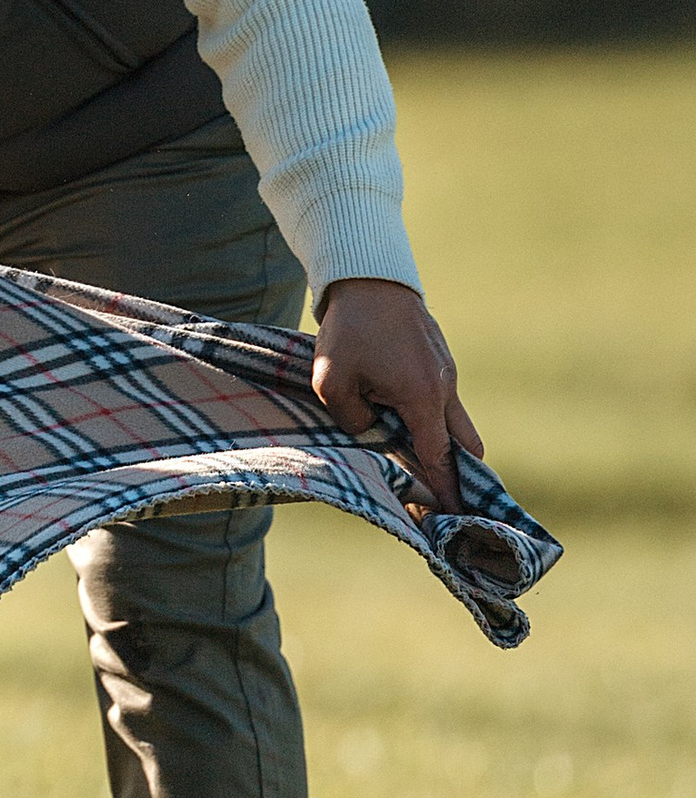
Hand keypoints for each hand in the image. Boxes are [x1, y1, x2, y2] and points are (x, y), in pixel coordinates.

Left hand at [312, 277, 483, 512]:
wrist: (369, 278)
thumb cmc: (349, 329)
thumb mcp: (333, 381)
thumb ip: (353, 420)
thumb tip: (372, 437)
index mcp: (423, 397)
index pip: (440, 457)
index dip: (446, 492)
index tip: (453, 519)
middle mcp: (444, 389)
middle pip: (464, 447)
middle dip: (460, 478)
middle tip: (450, 509)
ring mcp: (446, 374)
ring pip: (455, 425)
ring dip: (446, 451)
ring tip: (430, 480)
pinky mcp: (439, 363)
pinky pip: (443, 405)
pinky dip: (436, 426)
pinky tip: (413, 438)